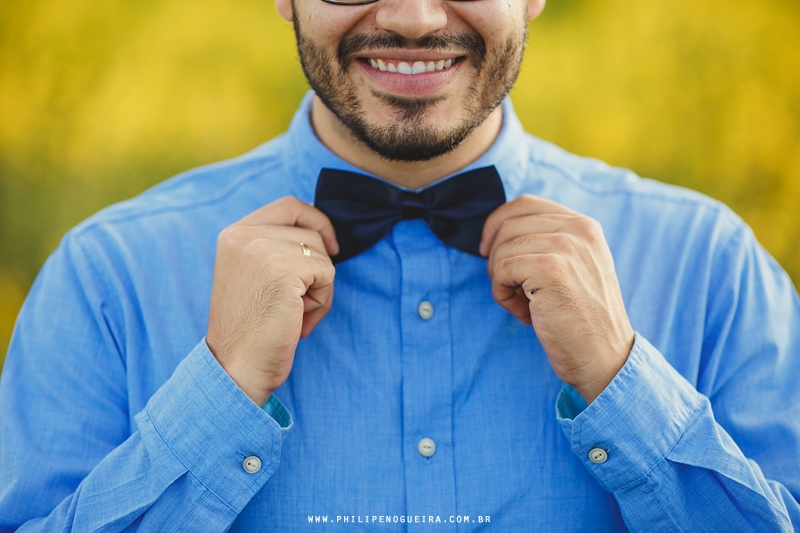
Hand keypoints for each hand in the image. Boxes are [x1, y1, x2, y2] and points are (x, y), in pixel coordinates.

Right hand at [206, 197, 338, 405]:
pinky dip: (322, 301)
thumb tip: (323, 234)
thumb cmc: (251, 330)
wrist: (236, 367)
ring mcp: (262, 250)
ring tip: (295, 315)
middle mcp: (243, 235)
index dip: (316, 221)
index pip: (289, 206)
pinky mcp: (284, 270)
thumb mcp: (254, 276)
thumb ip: (276, 249)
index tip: (330, 248)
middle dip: (317, 268)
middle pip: (311, 233)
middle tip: (300, 303)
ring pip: (321, 255)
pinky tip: (299, 321)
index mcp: (234, 234)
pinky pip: (326, 274)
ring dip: (319, 289)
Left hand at [480, 195, 633, 403]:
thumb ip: (547, 243)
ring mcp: (566, 246)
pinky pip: (501, 270)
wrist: (605, 357)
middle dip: (497, 257)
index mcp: (584, 225)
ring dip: (500, 280)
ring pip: (501, 249)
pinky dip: (502, 295)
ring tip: (523, 304)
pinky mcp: (550, 268)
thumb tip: (496, 231)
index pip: (525, 204)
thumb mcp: (574, 268)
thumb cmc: (581, 318)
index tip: (488, 250)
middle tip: (512, 289)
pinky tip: (524, 313)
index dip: (497, 224)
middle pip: (508, 225)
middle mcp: (578, 229)